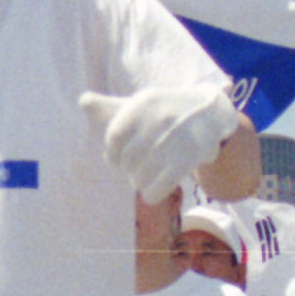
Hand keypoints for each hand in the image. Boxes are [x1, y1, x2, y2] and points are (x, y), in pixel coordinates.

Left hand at [80, 81, 247, 200]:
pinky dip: (152, 194)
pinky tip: (155, 188)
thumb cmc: (164, 111)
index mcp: (143, 103)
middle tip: (137, 167)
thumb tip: (83, 101)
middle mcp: (159, 119)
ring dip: (140, 182)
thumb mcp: (140, 104)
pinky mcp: (187, 161)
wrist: (211, 113)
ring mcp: (174, 140)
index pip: (114, 137)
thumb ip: (109, 108)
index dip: (113, 153)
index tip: (119, 157)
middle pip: (127, 161)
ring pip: (139, 179)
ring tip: (148, 174)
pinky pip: (156, 190)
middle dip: (129, 168)